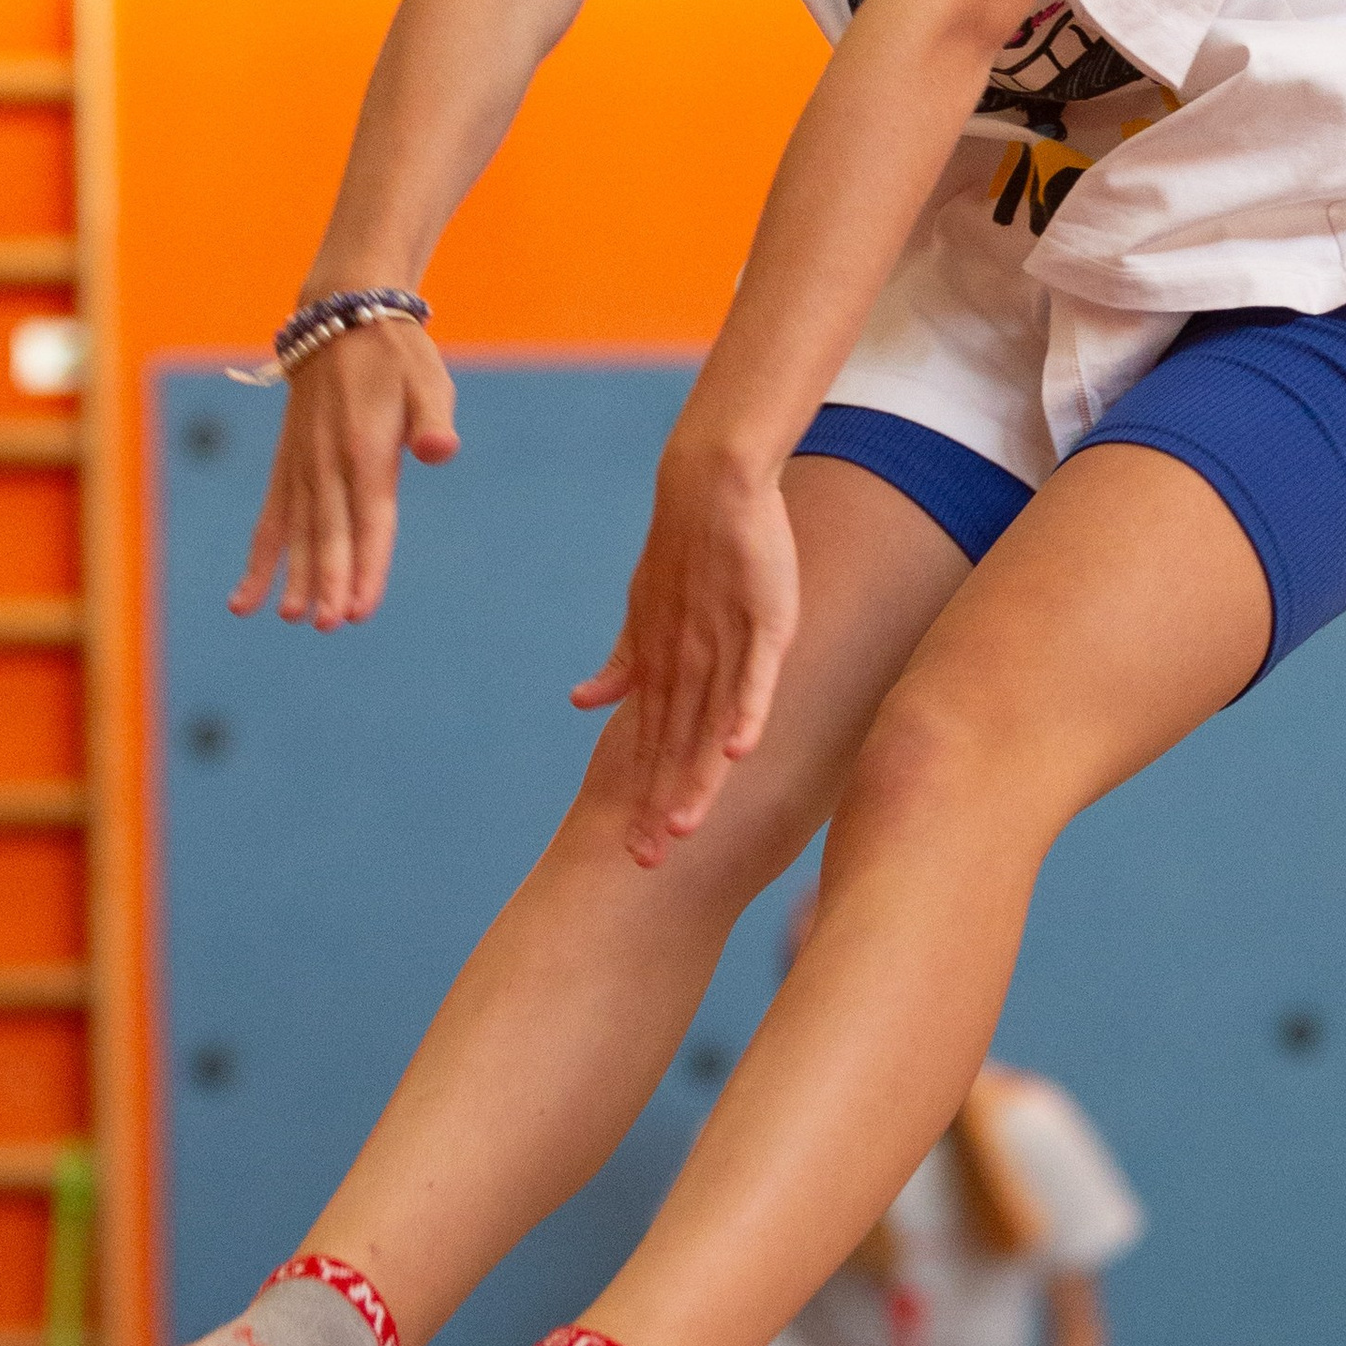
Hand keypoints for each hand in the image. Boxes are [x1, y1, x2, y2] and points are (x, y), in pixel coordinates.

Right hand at [230, 324, 458, 632]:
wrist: (339, 317)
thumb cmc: (396, 354)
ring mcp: (302, 465)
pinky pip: (270, 518)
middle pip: (329, 532)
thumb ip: (433, 417)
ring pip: (296, 530)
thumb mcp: (428, 378)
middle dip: (328, 580)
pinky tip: (246, 602)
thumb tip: (442, 449)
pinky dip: (259, 558)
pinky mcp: (287, 465)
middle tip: (328, 624)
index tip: (357, 608)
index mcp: (365, 448)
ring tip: (291, 617)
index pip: (370, 519)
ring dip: (294, 575)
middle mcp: (327, 462)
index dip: (365, 566)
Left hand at [571, 438, 798, 866]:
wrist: (708, 486)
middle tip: (647, 860)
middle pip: (675, 744)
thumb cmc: (681, 553)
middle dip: (663, 802)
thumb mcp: (644, 614)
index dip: (646, 796)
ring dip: (697, 773)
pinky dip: (746, 708)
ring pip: (709, 720)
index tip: (636, 849)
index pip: (654, 743)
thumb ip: (623, 663)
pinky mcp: (762, 619)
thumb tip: (584, 703)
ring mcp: (724, 642)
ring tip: (684, 825)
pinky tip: (739, 750)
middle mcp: (687, 662)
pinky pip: (753, 672)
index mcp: (662, 665)